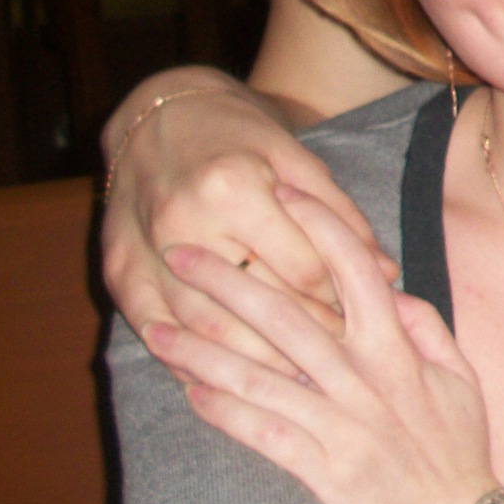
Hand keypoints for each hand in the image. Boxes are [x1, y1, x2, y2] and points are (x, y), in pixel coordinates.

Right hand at [101, 76, 388, 372]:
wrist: (159, 115)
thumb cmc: (239, 135)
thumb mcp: (295, 160)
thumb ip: (338, 216)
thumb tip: (385, 272)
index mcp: (234, 188)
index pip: (300, 269)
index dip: (338, 301)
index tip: (363, 325)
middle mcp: (184, 223)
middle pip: (254, 307)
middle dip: (301, 342)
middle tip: (338, 371)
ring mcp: (144, 253)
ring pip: (205, 331)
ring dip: (251, 365)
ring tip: (292, 388)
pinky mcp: (118, 272)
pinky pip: (156, 332)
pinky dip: (190, 363)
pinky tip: (223, 382)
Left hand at [144, 189, 503, 503]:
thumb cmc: (460, 454)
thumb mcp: (458, 378)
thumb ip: (425, 327)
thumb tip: (389, 290)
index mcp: (398, 350)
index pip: (355, 272)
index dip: (319, 228)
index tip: (282, 194)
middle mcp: (364, 379)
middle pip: (287, 316)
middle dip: (229, 281)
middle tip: (180, 253)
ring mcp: (341, 425)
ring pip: (260, 374)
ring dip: (203, 349)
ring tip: (155, 328)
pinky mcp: (323, 472)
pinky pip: (263, 434)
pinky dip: (224, 412)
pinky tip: (186, 393)